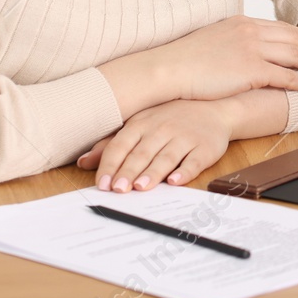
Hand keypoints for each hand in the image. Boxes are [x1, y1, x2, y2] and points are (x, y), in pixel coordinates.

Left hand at [77, 98, 237, 191]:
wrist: (215, 108)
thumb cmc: (171, 118)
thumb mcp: (140, 125)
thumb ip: (111, 144)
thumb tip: (83, 162)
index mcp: (142, 123)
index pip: (121, 145)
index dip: (110, 164)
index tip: (101, 184)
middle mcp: (162, 129)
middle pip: (142, 153)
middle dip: (129, 171)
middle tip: (118, 190)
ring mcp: (185, 137)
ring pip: (166, 157)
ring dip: (153, 172)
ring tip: (141, 187)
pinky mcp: (205, 147)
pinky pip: (194, 161)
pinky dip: (185, 171)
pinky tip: (175, 181)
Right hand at [101, 15, 297, 113]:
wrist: (167, 68)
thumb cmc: (184, 60)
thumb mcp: (212, 40)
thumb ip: (232, 41)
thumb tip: (241, 50)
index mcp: (243, 23)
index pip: (283, 28)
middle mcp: (251, 32)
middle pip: (296, 38)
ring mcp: (253, 49)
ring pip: (296, 55)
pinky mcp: (251, 70)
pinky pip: (286, 76)